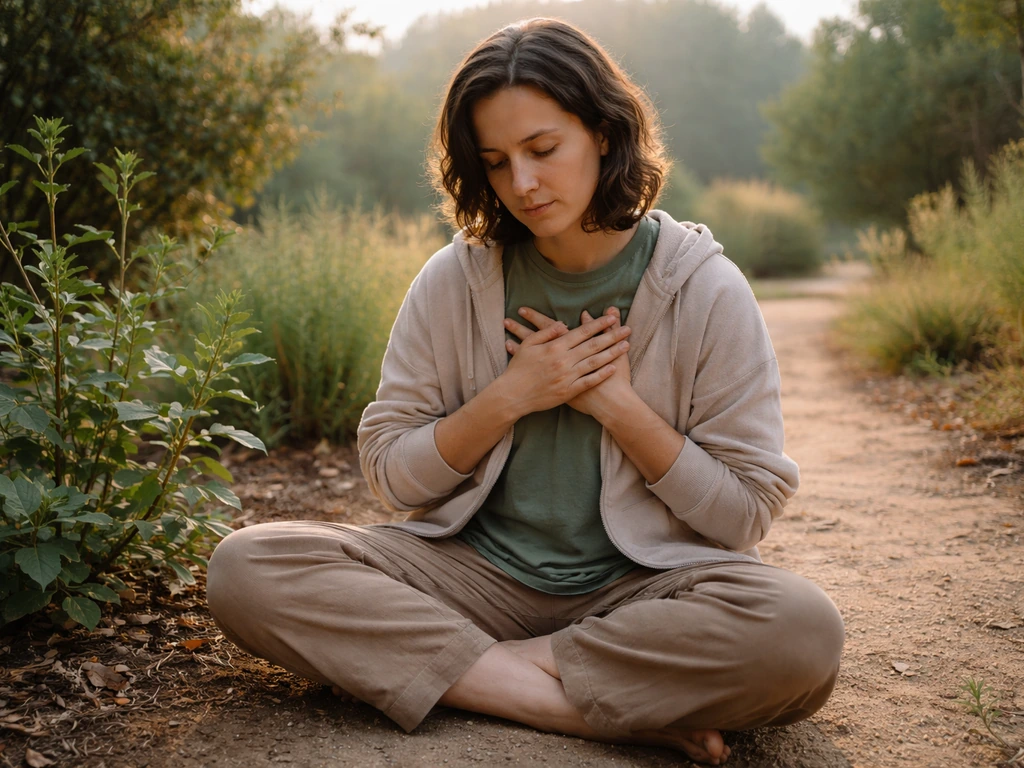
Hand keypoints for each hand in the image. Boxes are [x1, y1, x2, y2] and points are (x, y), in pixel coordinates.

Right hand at [505, 306, 633, 418]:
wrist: (513, 395)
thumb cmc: (518, 369)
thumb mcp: (528, 346)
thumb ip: (545, 333)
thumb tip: (562, 324)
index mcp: (554, 347)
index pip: (582, 332)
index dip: (598, 324)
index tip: (611, 317)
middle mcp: (564, 360)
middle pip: (593, 345)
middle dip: (612, 336)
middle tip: (627, 329)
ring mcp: (567, 377)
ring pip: (595, 362)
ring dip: (612, 353)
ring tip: (626, 345)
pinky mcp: (569, 392)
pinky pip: (589, 381)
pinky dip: (602, 374)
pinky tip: (613, 367)